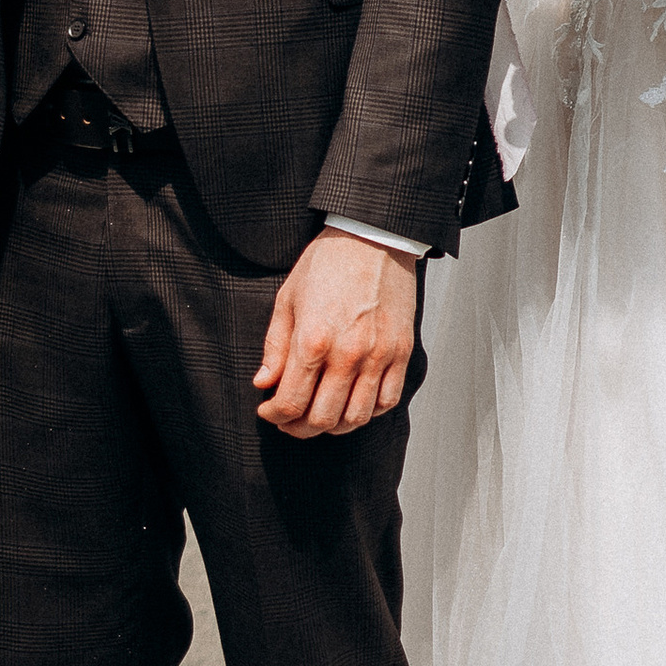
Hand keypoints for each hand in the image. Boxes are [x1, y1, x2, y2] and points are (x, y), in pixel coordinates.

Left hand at [254, 228, 416, 437]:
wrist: (372, 237)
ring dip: (333, 426)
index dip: (274, 416)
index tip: (268, 411)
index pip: (290, 403)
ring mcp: (379, 355)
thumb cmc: (328, 262)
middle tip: (289, 421)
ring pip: (356, 418)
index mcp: (313, 340)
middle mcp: (348, 354)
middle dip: (298, 428)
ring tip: (320, 416)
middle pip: (321, 419)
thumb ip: (275, 346)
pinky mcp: (401, 352)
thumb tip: (264, 382)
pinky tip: (352, 403)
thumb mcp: (288, 299)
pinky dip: (368, 412)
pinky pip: (387, 401)